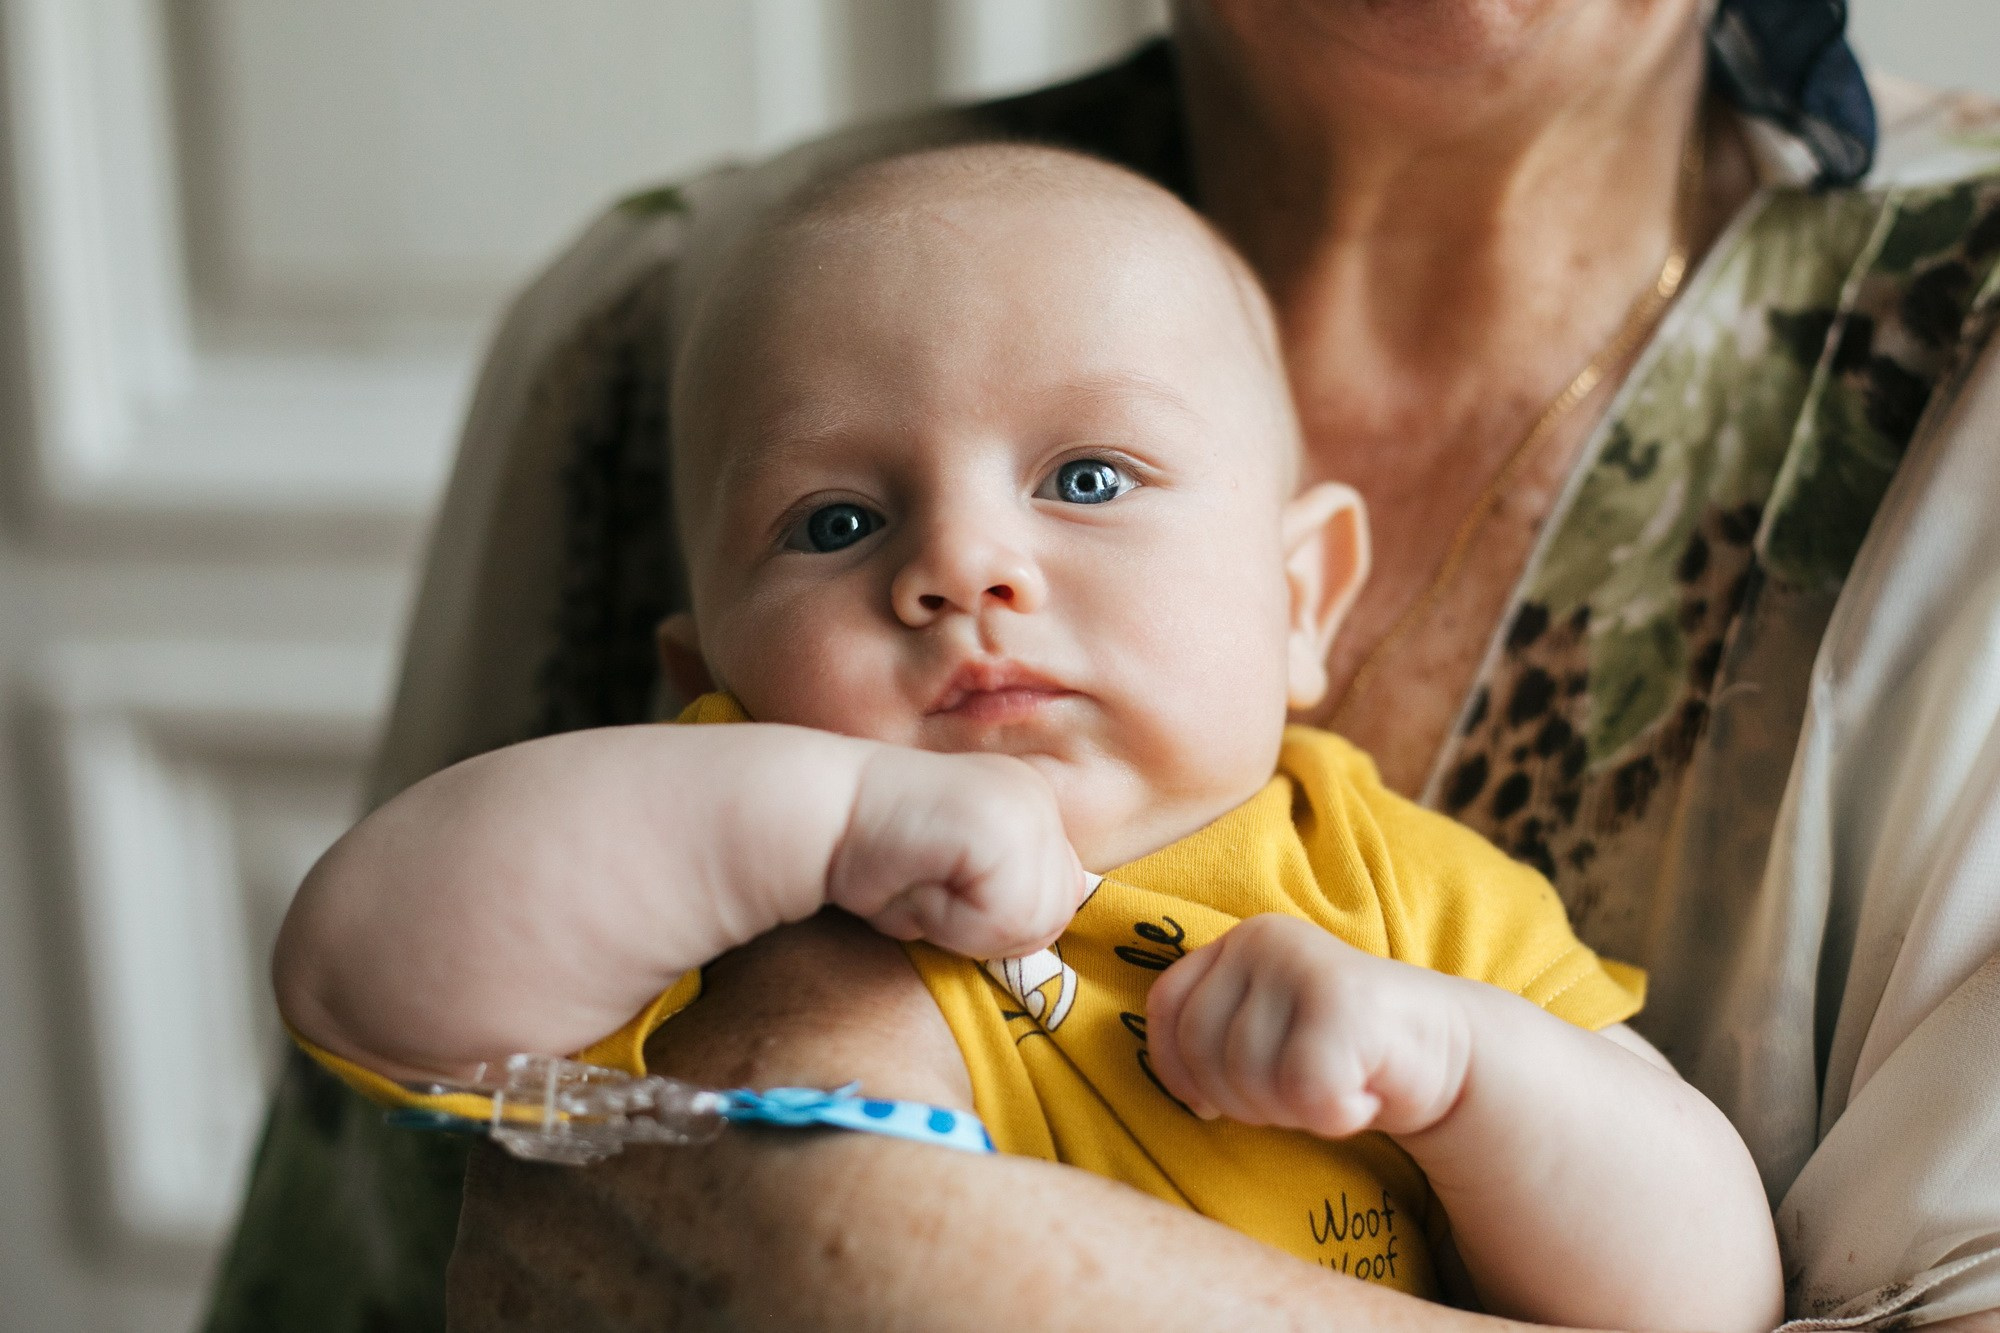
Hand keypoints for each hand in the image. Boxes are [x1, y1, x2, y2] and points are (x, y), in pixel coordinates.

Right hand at [827, 747, 1087, 959]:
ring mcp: (1024, 805)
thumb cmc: (874, 856)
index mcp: (1029, 803)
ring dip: (966, 928)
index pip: (1059, 898)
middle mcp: (1036, 795)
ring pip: (1031, 923)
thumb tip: (1044, 930)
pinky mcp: (1002, 827)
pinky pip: (1002, 919)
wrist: (820, 815)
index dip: (998, 918)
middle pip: (1055, 914)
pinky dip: (953, 924)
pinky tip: (916, 883)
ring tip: (920, 884)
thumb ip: (1006, 897)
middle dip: (987, 928)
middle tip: (926, 888)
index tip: (940, 884)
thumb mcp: (958, 880)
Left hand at [1144, 914, 1473, 1138]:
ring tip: (1332, 1085)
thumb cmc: (1336, 1053)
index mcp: (1234, 942)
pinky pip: (1303, 1091)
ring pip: (1251, 1079)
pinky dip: (1334, 1113)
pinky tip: (1361, 1094)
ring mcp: (1304, 962)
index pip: (1164, 1010)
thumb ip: (1207, 1030)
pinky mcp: (1346, 1000)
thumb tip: (1128, 1062)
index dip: (1176, 1070)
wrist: (1446, 1051)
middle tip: (1296, 1093)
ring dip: (1292, 1109)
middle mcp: (1263, 938)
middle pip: (1202, 1054)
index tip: (1210, 1102)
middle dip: (1243, 1100)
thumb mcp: (1261, 1027)